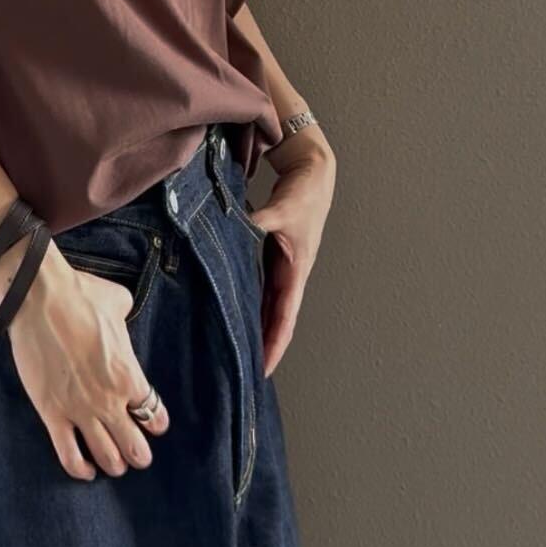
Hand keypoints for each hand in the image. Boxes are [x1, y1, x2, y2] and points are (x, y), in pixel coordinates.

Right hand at [4, 249, 170, 482]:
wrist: (39, 298)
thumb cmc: (80, 295)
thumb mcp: (118, 301)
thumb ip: (126, 315)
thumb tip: (122, 312)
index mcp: (129, 375)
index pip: (154, 414)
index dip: (156, 422)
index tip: (153, 423)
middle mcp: (109, 400)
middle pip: (134, 446)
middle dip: (138, 453)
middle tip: (137, 454)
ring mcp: (80, 411)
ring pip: (105, 457)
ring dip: (113, 464)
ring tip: (114, 465)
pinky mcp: (51, 414)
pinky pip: (69, 455)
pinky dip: (79, 469)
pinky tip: (85, 471)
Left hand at [248, 148, 335, 377]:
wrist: (312, 174)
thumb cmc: (303, 194)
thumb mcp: (281, 209)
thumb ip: (258, 220)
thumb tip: (237, 229)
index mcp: (295, 270)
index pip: (283, 317)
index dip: (273, 344)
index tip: (263, 369)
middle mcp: (289, 274)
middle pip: (274, 319)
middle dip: (262, 346)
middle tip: (243, 372)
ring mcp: (281, 266)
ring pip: (266, 305)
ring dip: (255, 326)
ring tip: (236, 350)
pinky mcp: (271, 255)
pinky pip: (259, 286)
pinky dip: (249, 301)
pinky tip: (233, 311)